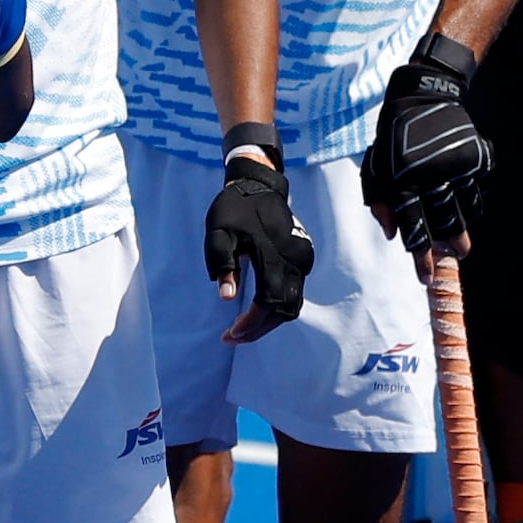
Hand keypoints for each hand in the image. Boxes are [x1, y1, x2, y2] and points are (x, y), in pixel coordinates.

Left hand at [203, 151, 312, 341]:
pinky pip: (296, 292)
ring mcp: (303, 259)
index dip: (251, 323)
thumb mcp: (218, 234)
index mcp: (273, 253)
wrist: (260, 185)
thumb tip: (225, 297)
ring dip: (269, 321)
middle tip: (232, 337)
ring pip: (293, 304)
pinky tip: (258, 310)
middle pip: (284, 309)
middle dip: (259, 329)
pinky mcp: (304, 258)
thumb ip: (222, 263)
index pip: (268, 301)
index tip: (230, 334)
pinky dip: (278, 306)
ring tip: (243, 328)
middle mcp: (295, 259)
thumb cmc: (233, 209)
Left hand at [362, 36, 490, 250]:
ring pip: (467, 208)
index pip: (412, 225)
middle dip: (451, 243)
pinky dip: (474, 197)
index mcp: (403, 178)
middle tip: (457, 254)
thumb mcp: (376, 165)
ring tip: (461, 231)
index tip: (426, 275)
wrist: (426, 94)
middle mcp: (432, 173)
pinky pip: (479, 188)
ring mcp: (458, 164)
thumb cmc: (394, 136)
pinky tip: (464, 192)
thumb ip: (379, 200)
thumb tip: (391, 234)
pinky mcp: (477, 156)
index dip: (419, 254)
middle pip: (446, 222)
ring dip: (464, 223)